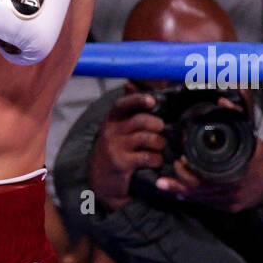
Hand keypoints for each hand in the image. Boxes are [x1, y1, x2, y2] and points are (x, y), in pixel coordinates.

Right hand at [87, 89, 166, 211]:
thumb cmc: (114, 148)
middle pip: (141, 121)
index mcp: (112, 119)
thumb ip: (126, 109)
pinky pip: (146, 157)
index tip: (152, 101)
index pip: (123, 104)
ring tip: (159, 146)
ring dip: (159, 142)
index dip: (138, 99)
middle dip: (157, 125)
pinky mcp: (121, 163)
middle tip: (161, 131)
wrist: (100, 179)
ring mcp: (115, 147)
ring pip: (146, 138)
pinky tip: (156, 160)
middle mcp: (111, 131)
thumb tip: (130, 83)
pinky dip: (156, 158)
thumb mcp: (115, 127)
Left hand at [156, 127, 262, 213]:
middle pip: (198, 187)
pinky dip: (192, 197)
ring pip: (200, 197)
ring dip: (181, 190)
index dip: (189, 168)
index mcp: (235, 172)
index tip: (181, 158)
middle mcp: (230, 189)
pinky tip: (179, 194)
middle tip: (174, 166)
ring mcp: (229, 201)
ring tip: (164, 184)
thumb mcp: (254, 138)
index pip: (205, 173)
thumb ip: (239, 117)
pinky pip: (206, 204)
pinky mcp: (229, 208)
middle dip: (181, 178)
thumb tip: (223, 102)